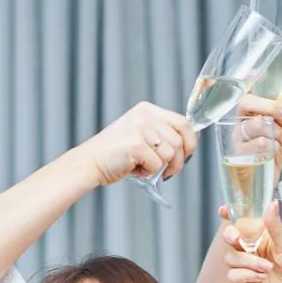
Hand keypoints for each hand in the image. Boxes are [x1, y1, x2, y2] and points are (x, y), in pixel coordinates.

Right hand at [78, 102, 195, 185]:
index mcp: (148, 110)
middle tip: (167, 170)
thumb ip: (163, 134)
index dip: (191, 142)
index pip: (184, 123)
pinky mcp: (135, 144)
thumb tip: (189, 143)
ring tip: (143, 166)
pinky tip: (135, 168)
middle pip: (179, 141)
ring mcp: (139, 129)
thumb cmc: (117, 153)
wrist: (91, 162)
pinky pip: (156, 164)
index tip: (186, 155)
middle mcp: (145, 116)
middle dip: (178, 162)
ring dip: (161, 167)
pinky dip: (148, 172)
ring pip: (170, 154)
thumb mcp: (142, 134)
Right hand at [220, 200, 281, 282]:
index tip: (223, 211)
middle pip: (229, 239)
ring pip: (230, 258)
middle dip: (230, 235)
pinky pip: (232, 276)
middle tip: (237, 238)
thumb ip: (276, 226)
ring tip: (268, 268)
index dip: (229, 216)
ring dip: (247, 261)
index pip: (241, 223)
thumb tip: (272, 204)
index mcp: (263, 237)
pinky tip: (261, 278)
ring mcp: (249, 268)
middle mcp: (254, 251)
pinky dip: (245, 275)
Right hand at [239, 88, 281, 177]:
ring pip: (256, 124)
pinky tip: (270, 155)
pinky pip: (259, 143)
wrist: (269, 180)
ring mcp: (236, 137)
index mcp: (248, 113)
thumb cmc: (274, 154)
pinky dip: (272, 148)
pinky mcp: (238, 154)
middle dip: (269, 106)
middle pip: (246, 102)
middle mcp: (238, 121)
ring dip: (274, 134)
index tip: (253, 73)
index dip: (247, 80)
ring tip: (276, 143)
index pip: (243, 91)